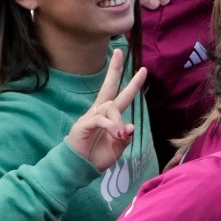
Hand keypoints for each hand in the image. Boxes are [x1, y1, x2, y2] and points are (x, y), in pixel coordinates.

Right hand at [64, 48, 145, 171]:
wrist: (78, 168)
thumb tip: (131, 126)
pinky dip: (112, 126)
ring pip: (111, 107)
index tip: (142, 70)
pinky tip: (116, 135)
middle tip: (120, 52)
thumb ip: (124, 137)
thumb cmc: (96, 157)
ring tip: (118, 137)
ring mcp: (90, 117)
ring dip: (119, 122)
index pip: (120, 95)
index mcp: (108, 116)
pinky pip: (102, 119)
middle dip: (115, 69)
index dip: (131, 83)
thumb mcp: (117, 148)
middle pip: (109, 87)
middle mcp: (99, 112)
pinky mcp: (83, 124)